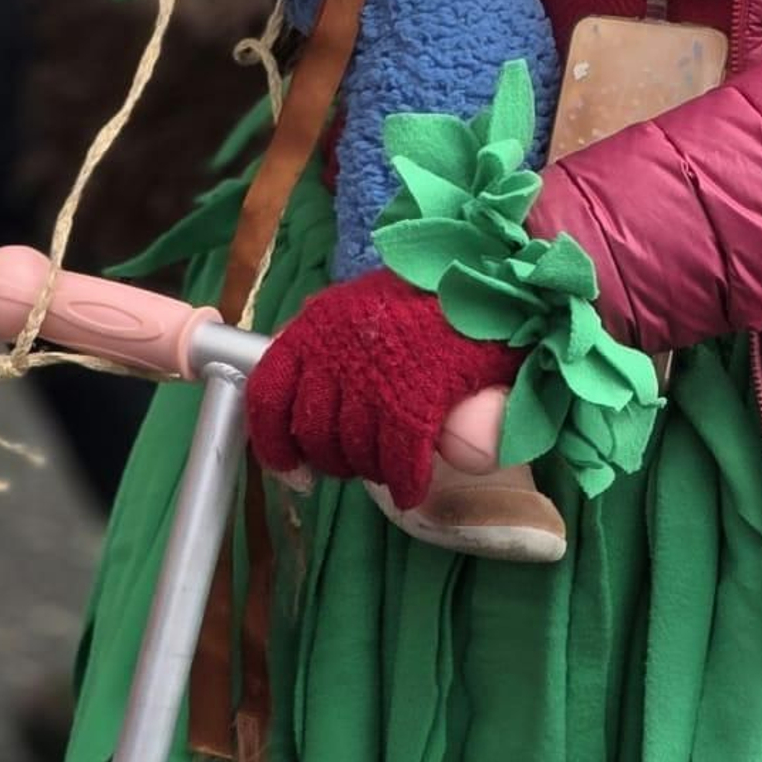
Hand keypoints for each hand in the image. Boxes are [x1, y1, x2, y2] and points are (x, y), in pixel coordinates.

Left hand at [247, 267, 519, 509]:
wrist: (493, 274)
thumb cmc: (434, 297)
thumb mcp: (372, 313)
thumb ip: (338, 352)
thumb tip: (308, 409)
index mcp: (317, 324)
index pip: (269, 393)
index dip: (274, 444)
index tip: (294, 473)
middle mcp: (334, 350)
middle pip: (312, 433)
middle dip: (333, 458)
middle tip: (359, 461)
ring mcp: (371, 377)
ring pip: (352, 451)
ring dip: (370, 469)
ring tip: (390, 465)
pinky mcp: (412, 399)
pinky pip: (397, 462)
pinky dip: (406, 482)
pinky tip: (415, 486)